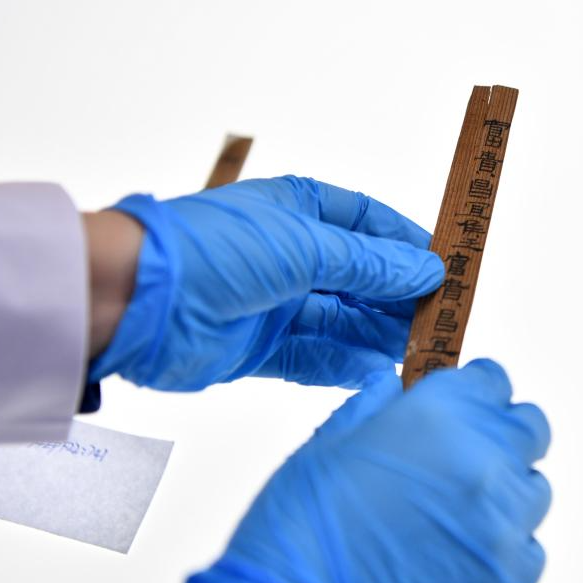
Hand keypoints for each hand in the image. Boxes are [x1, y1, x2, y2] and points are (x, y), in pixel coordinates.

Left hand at [88, 176, 443, 389]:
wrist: (137, 300)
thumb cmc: (212, 250)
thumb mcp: (306, 245)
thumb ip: (369, 264)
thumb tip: (426, 270)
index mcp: (299, 210)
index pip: (368, 223)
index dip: (407, 243)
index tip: (446, 265)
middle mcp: (291, 255)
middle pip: (361, 278)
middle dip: (400, 297)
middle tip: (442, 316)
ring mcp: (277, 303)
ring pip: (344, 321)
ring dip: (380, 334)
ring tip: (420, 347)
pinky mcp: (261, 348)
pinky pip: (316, 358)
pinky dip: (346, 366)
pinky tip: (378, 371)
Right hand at [185, 360, 551, 582]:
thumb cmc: (306, 527)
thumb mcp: (335, 440)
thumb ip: (382, 406)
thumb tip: (401, 391)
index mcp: (441, 414)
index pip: (493, 381)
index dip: (475, 394)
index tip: (465, 406)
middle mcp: (484, 460)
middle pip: (529, 429)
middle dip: (500, 436)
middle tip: (464, 458)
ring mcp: (503, 520)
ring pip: (533, 489)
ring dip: (504, 493)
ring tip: (455, 514)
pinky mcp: (510, 576)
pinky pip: (530, 547)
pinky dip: (504, 547)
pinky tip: (460, 553)